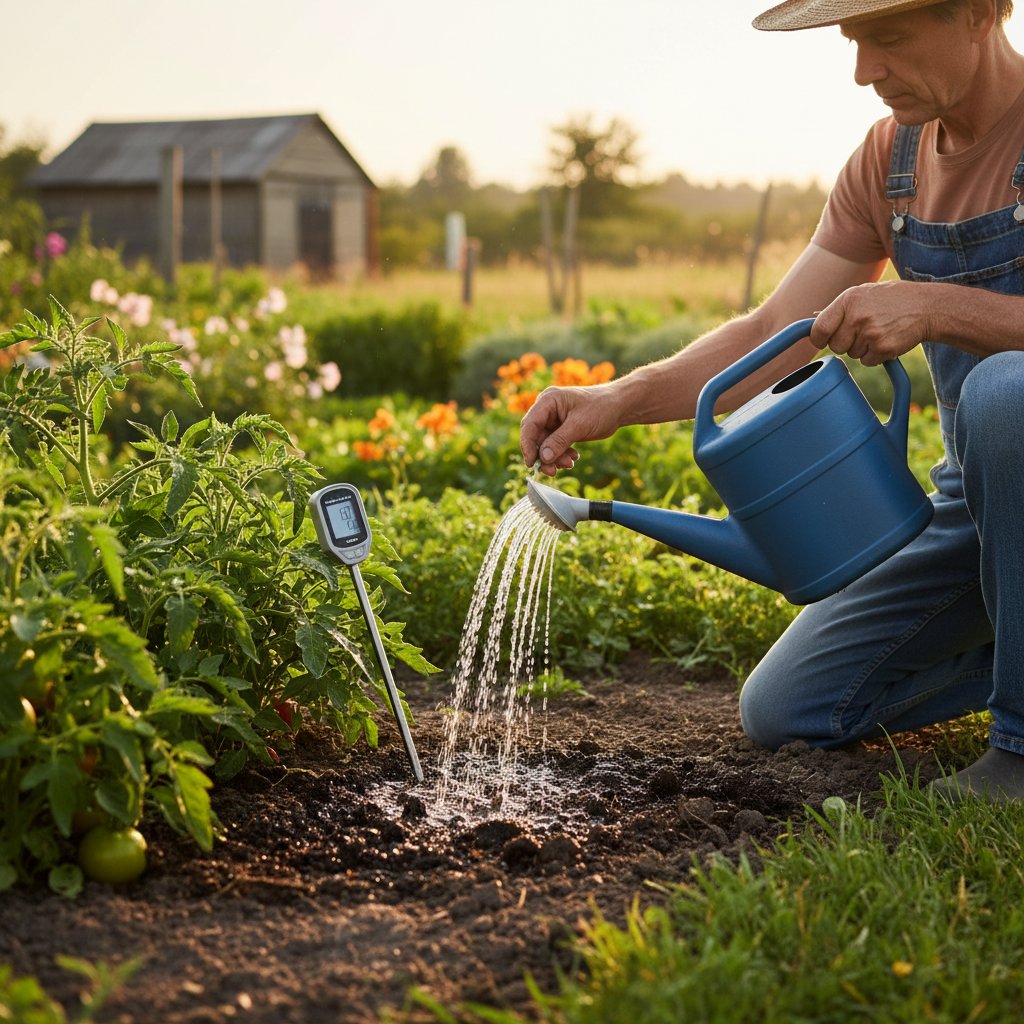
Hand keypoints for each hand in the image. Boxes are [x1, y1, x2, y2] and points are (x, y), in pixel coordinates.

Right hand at [519, 384, 619, 475]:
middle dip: (544, 455)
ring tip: (569, 464)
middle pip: (536, 437)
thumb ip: (559, 441)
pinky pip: (555, 445)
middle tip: (552, 471)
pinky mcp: (561, 428)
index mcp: (548, 401)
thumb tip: (543, 458)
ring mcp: (554, 419)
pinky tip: (574, 457)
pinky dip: (562, 454)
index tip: (532, 463)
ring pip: (545, 444)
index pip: (529, 425)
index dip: (528, 445)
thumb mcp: (579, 426)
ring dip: (555, 457)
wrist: (620, 406)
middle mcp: (547, 409)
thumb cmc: (601, 408)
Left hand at [810, 280, 930, 364]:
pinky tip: (887, 339)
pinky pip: (866, 361)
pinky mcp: (883, 348)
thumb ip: (841, 309)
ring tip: (879, 331)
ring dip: (862, 348)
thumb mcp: (864, 294)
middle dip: (845, 343)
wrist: (927, 307)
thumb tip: (814, 326)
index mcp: (848, 300)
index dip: (819, 339)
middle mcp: (857, 316)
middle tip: (862, 331)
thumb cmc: (892, 300)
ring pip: (852, 355)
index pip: (819, 329)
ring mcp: (870, 333)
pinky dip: (875, 355)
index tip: (822, 341)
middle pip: (836, 346)